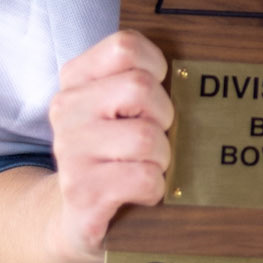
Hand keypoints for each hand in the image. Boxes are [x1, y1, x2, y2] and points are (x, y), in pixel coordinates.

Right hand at [47, 30, 172, 261]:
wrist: (78, 216)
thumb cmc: (114, 153)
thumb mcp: (116, 108)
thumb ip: (141, 79)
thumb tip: (196, 71)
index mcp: (76, 79)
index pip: (125, 47)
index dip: (155, 68)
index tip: (155, 92)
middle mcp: (66, 108)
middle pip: (140, 88)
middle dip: (163, 117)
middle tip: (153, 138)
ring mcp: (69, 150)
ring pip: (146, 136)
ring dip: (161, 157)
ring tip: (146, 167)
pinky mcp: (81, 190)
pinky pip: (144, 178)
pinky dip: (155, 188)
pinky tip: (141, 192)